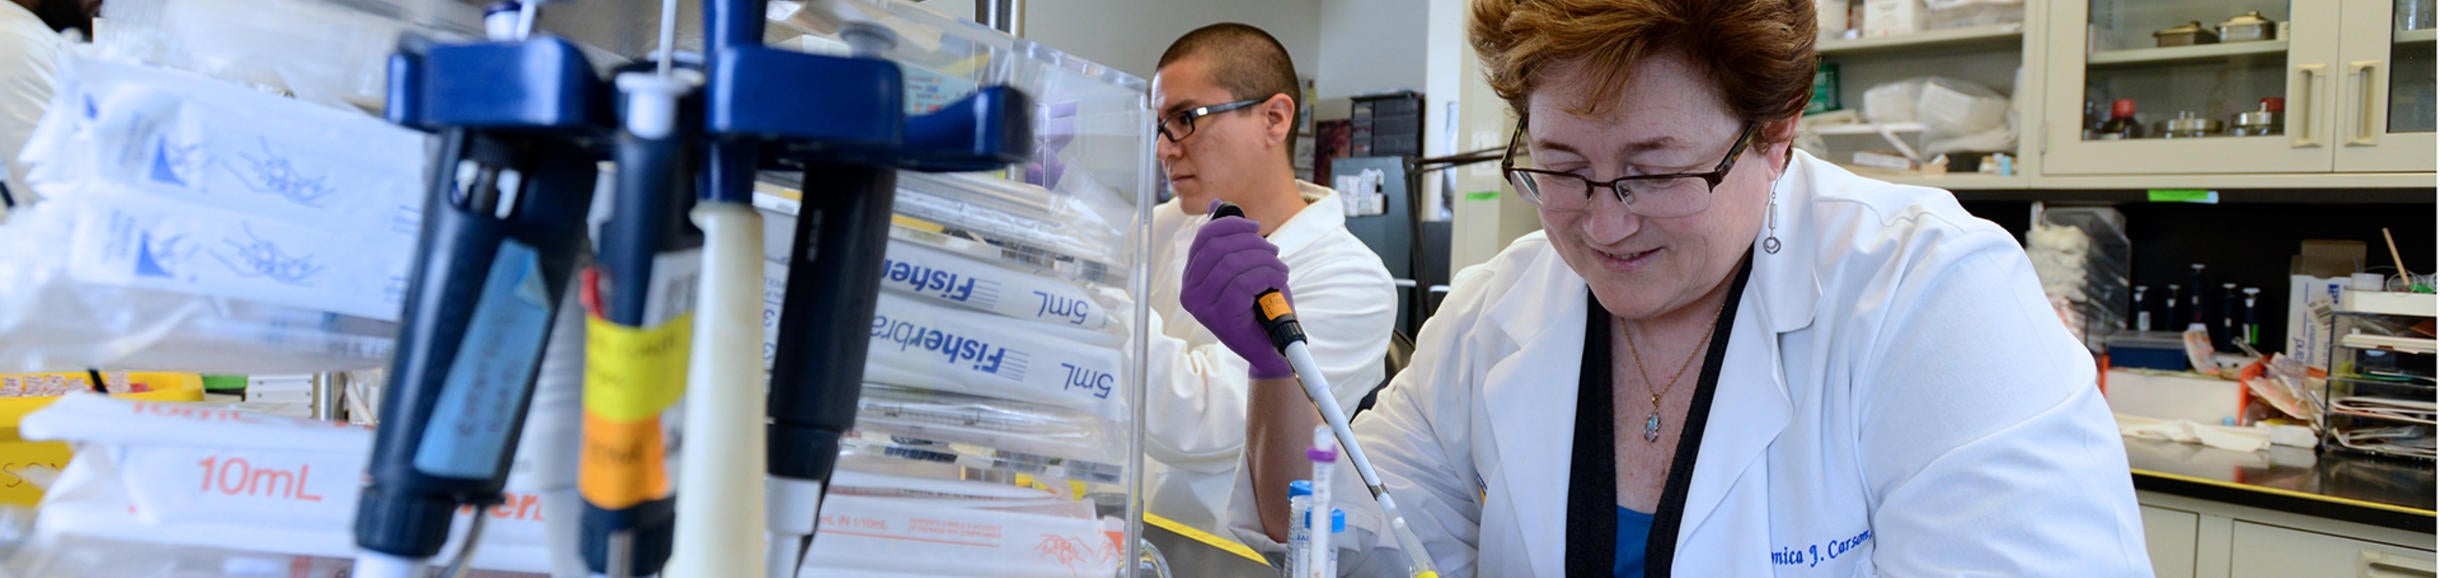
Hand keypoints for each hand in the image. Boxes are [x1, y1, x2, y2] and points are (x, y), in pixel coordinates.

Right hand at [1180, 204, 1294, 379]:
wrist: (1273, 348)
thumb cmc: (1260, 307)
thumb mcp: (1246, 268)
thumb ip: (1231, 240)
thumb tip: (1218, 204)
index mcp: (1192, 278)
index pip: (1204, 238)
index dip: (1231, 224)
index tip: (1255, 227)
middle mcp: (1190, 292)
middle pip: (1218, 247)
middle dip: (1252, 242)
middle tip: (1273, 252)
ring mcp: (1202, 306)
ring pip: (1232, 263)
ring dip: (1264, 260)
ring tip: (1280, 269)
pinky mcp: (1220, 316)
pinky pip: (1243, 282)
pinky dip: (1267, 275)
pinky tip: (1278, 281)